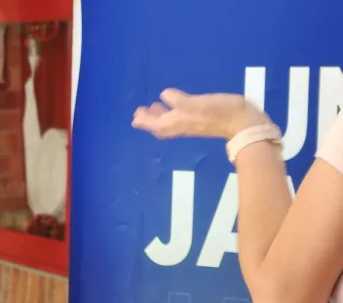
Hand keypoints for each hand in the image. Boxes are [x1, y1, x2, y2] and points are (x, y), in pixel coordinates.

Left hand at [132, 88, 271, 140]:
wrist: (246, 124)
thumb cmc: (223, 112)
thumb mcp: (200, 103)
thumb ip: (180, 101)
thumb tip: (164, 96)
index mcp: (179, 121)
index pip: (156, 123)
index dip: (145, 119)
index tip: (136, 113)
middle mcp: (183, 125)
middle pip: (161, 125)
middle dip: (149, 119)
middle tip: (140, 111)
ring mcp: (193, 124)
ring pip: (170, 123)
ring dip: (160, 116)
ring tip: (154, 107)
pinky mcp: (202, 121)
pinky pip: (180, 120)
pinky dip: (173, 114)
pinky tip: (176, 106)